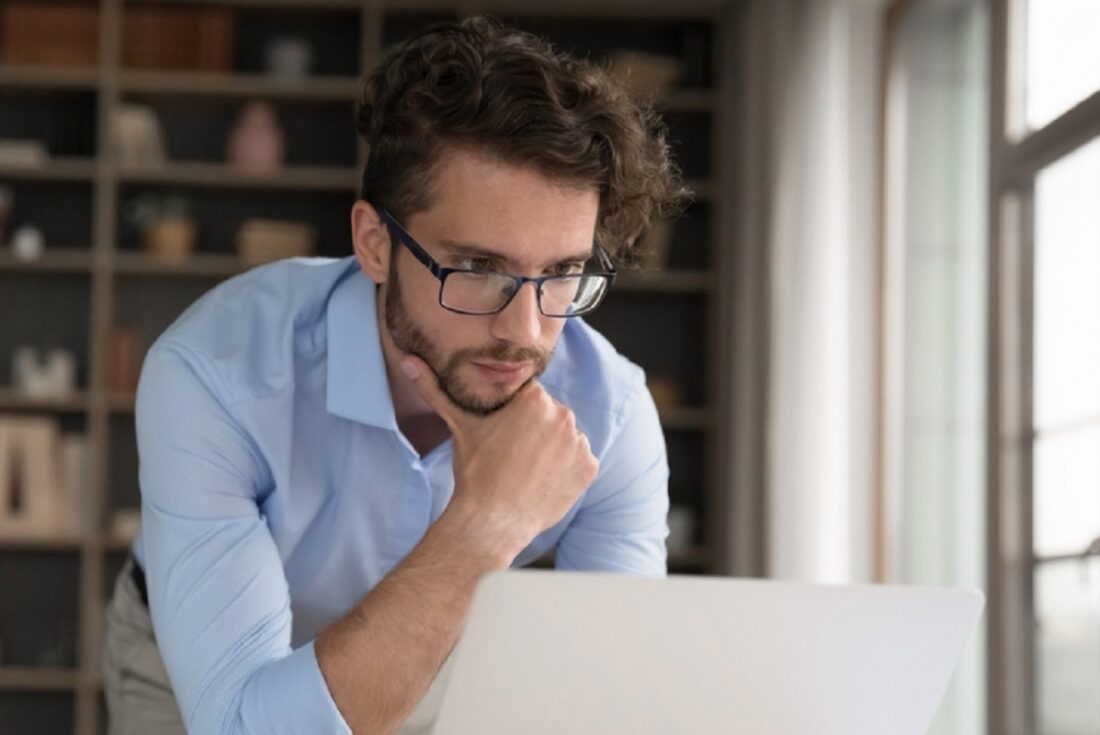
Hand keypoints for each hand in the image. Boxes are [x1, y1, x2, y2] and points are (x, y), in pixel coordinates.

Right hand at [401, 354, 598, 560]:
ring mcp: (579, 442)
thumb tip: (406, 360)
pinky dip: (566, 471)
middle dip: (535, 432)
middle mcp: (563, 414)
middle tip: (513, 456)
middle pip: (550, 417)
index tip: (505, 436)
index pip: (530, 397)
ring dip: (551, 451)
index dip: (516, 416)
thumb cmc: (475, 471)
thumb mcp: (458, 425)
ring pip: (564, 439)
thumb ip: (434, 389)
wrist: (492, 521)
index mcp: (535, 398)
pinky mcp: (589, 467)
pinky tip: (542, 482)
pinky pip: (579, 463)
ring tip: (526, 470)